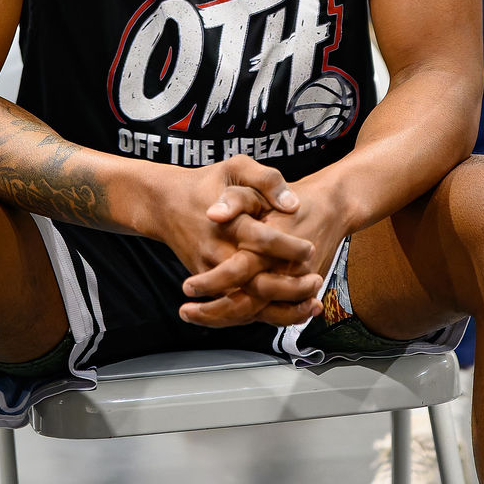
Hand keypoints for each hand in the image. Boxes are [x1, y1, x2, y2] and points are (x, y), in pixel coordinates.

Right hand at [156, 156, 323, 329]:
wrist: (166, 204)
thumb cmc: (208, 183)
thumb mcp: (237, 167)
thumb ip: (266, 180)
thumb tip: (292, 204)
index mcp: (229, 223)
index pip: (262, 241)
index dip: (289, 247)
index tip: (310, 248)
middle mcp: (218, 252)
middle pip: (256, 282)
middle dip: (289, 286)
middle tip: (316, 280)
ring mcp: (210, 273)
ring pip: (246, 304)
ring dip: (280, 311)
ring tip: (311, 304)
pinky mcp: (208, 286)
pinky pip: (235, 309)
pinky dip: (264, 317)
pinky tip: (292, 313)